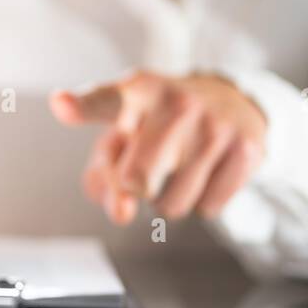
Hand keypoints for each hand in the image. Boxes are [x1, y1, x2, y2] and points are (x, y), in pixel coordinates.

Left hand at [49, 71, 266, 223]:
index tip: (61, 104)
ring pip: (172, 205)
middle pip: (135, 181)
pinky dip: (201, 201)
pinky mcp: (247, 148)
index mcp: (134, 93)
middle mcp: (175, 104)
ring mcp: (215, 125)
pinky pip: (207, 208)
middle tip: (150, 165)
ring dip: (169, 199)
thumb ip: (102, 178)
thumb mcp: (122, 137)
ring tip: (179, 165)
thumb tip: (121, 214)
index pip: (103, 101)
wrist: (232, 102)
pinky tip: (207, 171)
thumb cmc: (158, 126)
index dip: (79, 106)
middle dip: (137, 187)